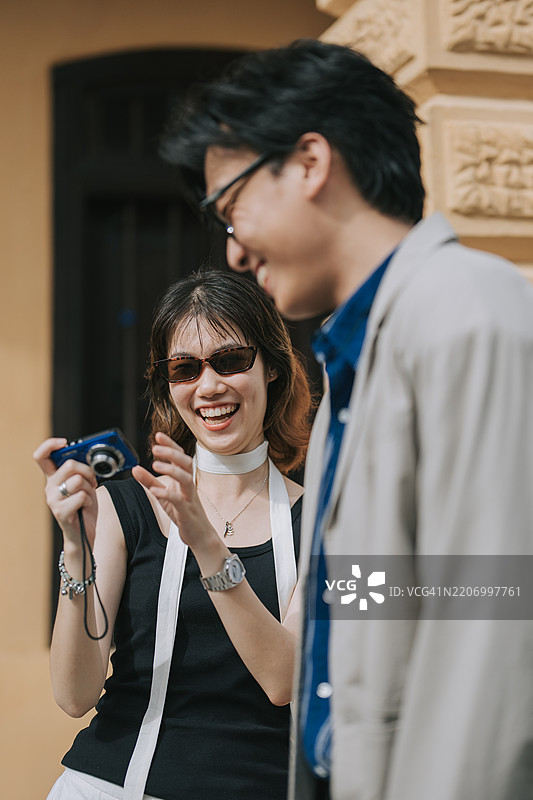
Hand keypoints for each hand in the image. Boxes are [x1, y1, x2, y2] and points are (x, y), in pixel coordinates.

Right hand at [33, 438, 98, 547]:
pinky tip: (85, 507)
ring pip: (78, 480)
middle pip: (70, 465)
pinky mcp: (60, 512)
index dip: (50, 445)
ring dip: (90, 488)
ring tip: (88, 496)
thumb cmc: (85, 506)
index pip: (41, 456)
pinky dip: (89, 501)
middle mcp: (49, 487)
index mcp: (53, 477)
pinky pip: (81, 496)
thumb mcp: (83, 484)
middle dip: (88, 471)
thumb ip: (80, 470)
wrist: (84, 533)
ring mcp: (53, 500)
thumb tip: (87, 454)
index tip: (64, 442)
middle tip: (92, 481)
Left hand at [132, 432, 217, 551]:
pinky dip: (167, 494)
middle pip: (186, 462)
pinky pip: (179, 500)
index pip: (179, 456)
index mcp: (183, 479)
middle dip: (172, 452)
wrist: (199, 535)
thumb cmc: (183, 513)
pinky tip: (155, 490)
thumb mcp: (162, 495)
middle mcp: (188, 485)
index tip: (158, 435)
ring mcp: (189, 498)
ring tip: (156, 465)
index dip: (170, 445)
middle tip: (155, 448)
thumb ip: (149, 481)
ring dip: (171, 470)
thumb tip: (135, 468)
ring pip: (186, 478)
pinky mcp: (187, 512)